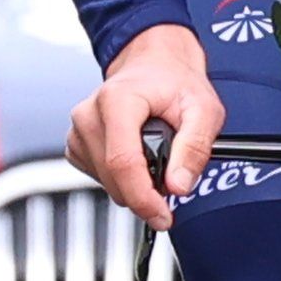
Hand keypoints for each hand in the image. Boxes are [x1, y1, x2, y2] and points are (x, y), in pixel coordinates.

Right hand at [69, 23, 223, 228]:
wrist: (154, 65)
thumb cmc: (174, 82)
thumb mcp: (204, 109)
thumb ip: (195, 147)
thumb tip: (178, 185)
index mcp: (117, 100)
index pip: (122, 162)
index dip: (143, 197)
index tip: (163, 215)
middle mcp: (89, 114)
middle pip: (113, 178)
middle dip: (145, 191)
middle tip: (172, 175)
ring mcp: (78, 130)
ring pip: (106, 183)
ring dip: (135, 183)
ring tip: (154, 153)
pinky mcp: (76, 144)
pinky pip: (99, 178)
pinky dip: (121, 178)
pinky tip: (136, 155)